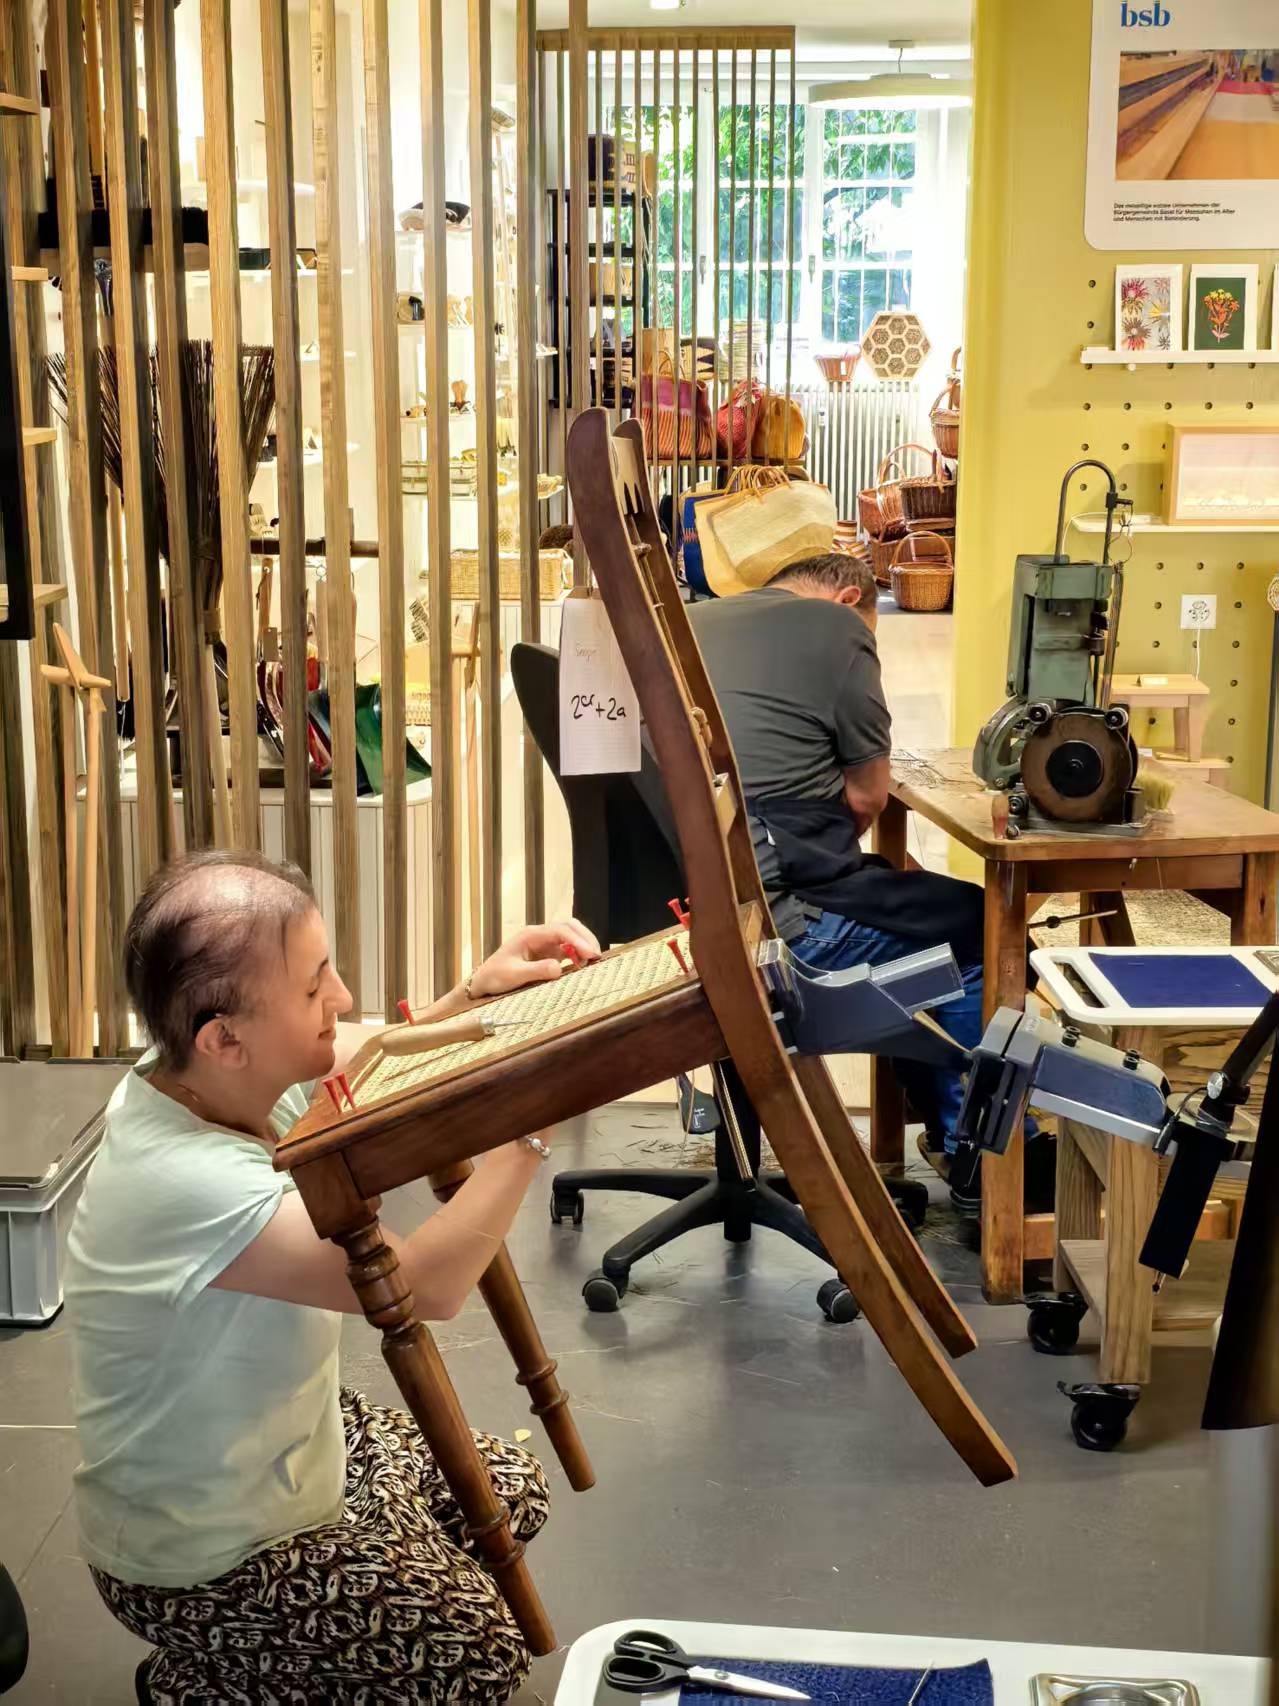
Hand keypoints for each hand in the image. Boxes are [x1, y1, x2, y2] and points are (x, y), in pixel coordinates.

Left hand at [467, 920, 601, 998]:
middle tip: (597, 955)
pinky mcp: (548, 955)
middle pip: (569, 927)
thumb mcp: (513, 975)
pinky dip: (579, 955)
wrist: (484, 982)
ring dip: (584, 945)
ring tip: (594, 961)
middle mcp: (540, 936)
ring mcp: (545, 944)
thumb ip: (536, 971)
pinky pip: (568, 950)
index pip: (560, 930)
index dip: (577, 940)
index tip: (589, 953)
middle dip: (585, 938)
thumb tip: (558, 969)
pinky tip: (584, 966)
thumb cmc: (495, 976)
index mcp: (530, 935)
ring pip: (571, 936)